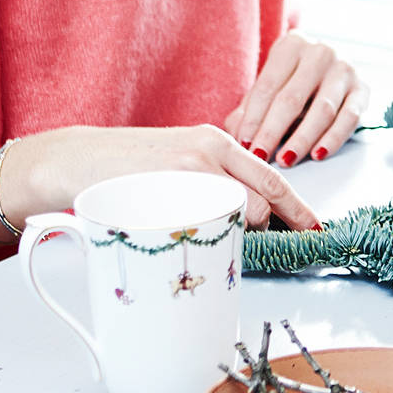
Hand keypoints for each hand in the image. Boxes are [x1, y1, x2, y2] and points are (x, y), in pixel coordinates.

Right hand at [0, 125, 321, 243]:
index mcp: (217, 142)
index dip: (299, 209)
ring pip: (242, 213)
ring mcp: (192, 168)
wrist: (75, 157)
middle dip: (269, 231)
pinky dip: (210, 239)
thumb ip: (212, 178)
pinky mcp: (170, 185)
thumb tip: (245, 216)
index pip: (273, 179)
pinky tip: (192, 242)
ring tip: (211, 243)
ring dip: (237, 237)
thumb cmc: (125, 167)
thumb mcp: (177, 160)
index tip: (317, 230)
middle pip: (264, 200)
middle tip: (264, 250)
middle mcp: (212, 149)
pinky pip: (209, 222)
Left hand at [224, 31, 367, 166]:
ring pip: (322, 110)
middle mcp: (321, 52)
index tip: (244, 144)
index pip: (267, 86)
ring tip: (285, 160)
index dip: (254, 118)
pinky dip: (333, 139)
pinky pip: (349, 119)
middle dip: (273, 132)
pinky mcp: (364, 89)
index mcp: (292, 45)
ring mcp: (345, 69)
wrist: (332, 68)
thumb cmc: (293, 81)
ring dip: (302, 139)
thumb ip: (250, 109)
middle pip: (292, 98)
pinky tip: (317, 155)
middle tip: (261, 157)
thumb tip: (236, 135)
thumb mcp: (270, 86)